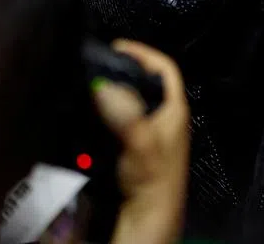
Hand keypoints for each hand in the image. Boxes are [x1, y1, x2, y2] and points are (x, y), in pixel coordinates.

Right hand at [93, 40, 188, 243]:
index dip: (144, 52)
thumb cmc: (153, 179)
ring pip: (129, 100)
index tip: (117, 46)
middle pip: (144, 82)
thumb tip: (103, 85)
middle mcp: (163, 116)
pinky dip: (105, 112)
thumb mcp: (139, 141)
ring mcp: (148, 130)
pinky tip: (89, 112)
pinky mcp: (133, 145)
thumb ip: (124, 113)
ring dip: (111, 93)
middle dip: (122, 72)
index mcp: (174, 108)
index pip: (164, 67)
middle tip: (96, 65)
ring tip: (88, 84)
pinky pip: (118, 118)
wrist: (147, 215)